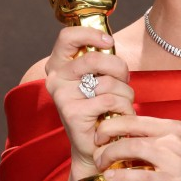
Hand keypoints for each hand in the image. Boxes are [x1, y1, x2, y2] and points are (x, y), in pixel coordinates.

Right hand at [43, 26, 134, 179]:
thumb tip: (109, 41)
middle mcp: (56, 78)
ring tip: (122, 103)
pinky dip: (124, 108)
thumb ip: (100, 60)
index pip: (67, 36)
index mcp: (59, 64)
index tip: (109, 42)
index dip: (90, 34)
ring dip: (125, 93)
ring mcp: (62, 96)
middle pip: (94, 58)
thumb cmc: (100, 107)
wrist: (94, 146)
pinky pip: (109, 100)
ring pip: (107, 82)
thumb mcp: (98, 77)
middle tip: (124, 79)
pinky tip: (121, 115)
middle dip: (119, 68)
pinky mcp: (72, 113)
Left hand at [93, 115, 180, 180]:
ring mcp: (176, 159)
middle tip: (95, 149)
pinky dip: (121, 176)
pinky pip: (141, 176)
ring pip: (133, 148)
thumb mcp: (173, 149)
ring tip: (101, 164)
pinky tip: (110, 178)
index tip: (99, 135)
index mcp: (173, 127)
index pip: (135, 117)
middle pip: (130, 130)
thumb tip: (119, 133)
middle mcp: (175, 138)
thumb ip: (153, 139)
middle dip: (106, 137)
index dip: (111, 124)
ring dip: (110, 155)